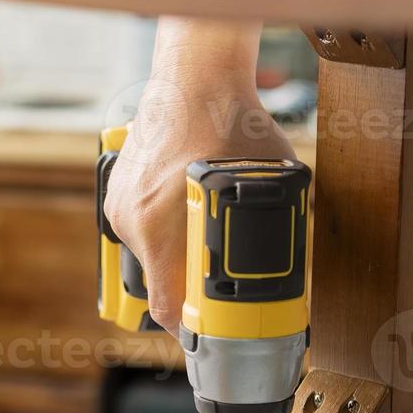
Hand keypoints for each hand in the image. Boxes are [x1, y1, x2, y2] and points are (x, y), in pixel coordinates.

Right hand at [104, 20, 293, 333]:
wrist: (195, 77)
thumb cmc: (230, 123)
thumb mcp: (269, 186)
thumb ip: (276, 230)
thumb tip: (293, 268)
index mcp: (159, 228)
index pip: (167, 307)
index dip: (193, 329)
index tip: (212, 334)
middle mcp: (132, 221)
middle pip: (160, 284)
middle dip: (191, 292)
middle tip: (222, 290)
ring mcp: (121, 205)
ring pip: (151, 257)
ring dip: (179, 260)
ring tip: (210, 241)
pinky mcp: (119, 191)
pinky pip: (143, 230)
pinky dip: (167, 233)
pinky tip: (191, 215)